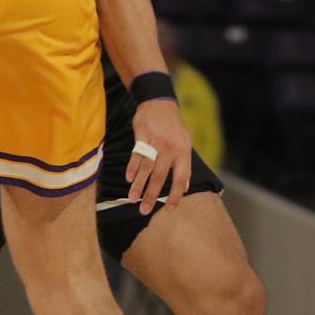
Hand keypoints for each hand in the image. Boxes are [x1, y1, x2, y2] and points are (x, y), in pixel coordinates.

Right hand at [126, 97, 193, 213]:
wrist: (160, 103)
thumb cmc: (173, 127)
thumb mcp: (185, 143)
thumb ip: (184, 165)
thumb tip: (185, 187)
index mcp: (184, 152)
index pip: (182, 178)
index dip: (176, 195)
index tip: (169, 209)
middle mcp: (171, 148)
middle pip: (160, 176)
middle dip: (152, 195)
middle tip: (144, 211)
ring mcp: (156, 141)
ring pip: (146, 168)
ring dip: (139, 185)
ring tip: (133, 199)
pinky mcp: (143, 135)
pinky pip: (136, 155)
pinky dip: (132, 168)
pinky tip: (129, 179)